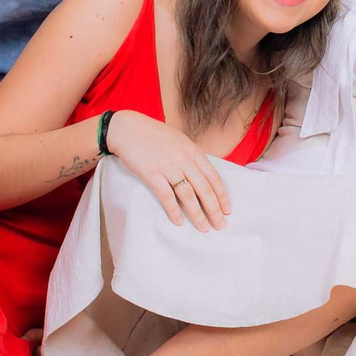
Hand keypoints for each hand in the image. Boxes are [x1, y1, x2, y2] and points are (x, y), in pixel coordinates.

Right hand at [105, 111, 230, 230]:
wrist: (128, 128)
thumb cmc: (153, 135)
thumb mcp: (179, 141)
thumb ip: (192, 157)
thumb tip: (202, 175)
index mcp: (193, 151)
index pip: (213, 177)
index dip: (222, 195)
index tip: (228, 209)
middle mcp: (184, 159)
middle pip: (204, 188)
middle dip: (214, 209)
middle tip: (220, 225)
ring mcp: (168, 166)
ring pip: (188, 195)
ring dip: (197, 214)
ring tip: (203, 228)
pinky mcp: (152, 173)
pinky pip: (166, 195)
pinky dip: (173, 210)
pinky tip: (179, 222)